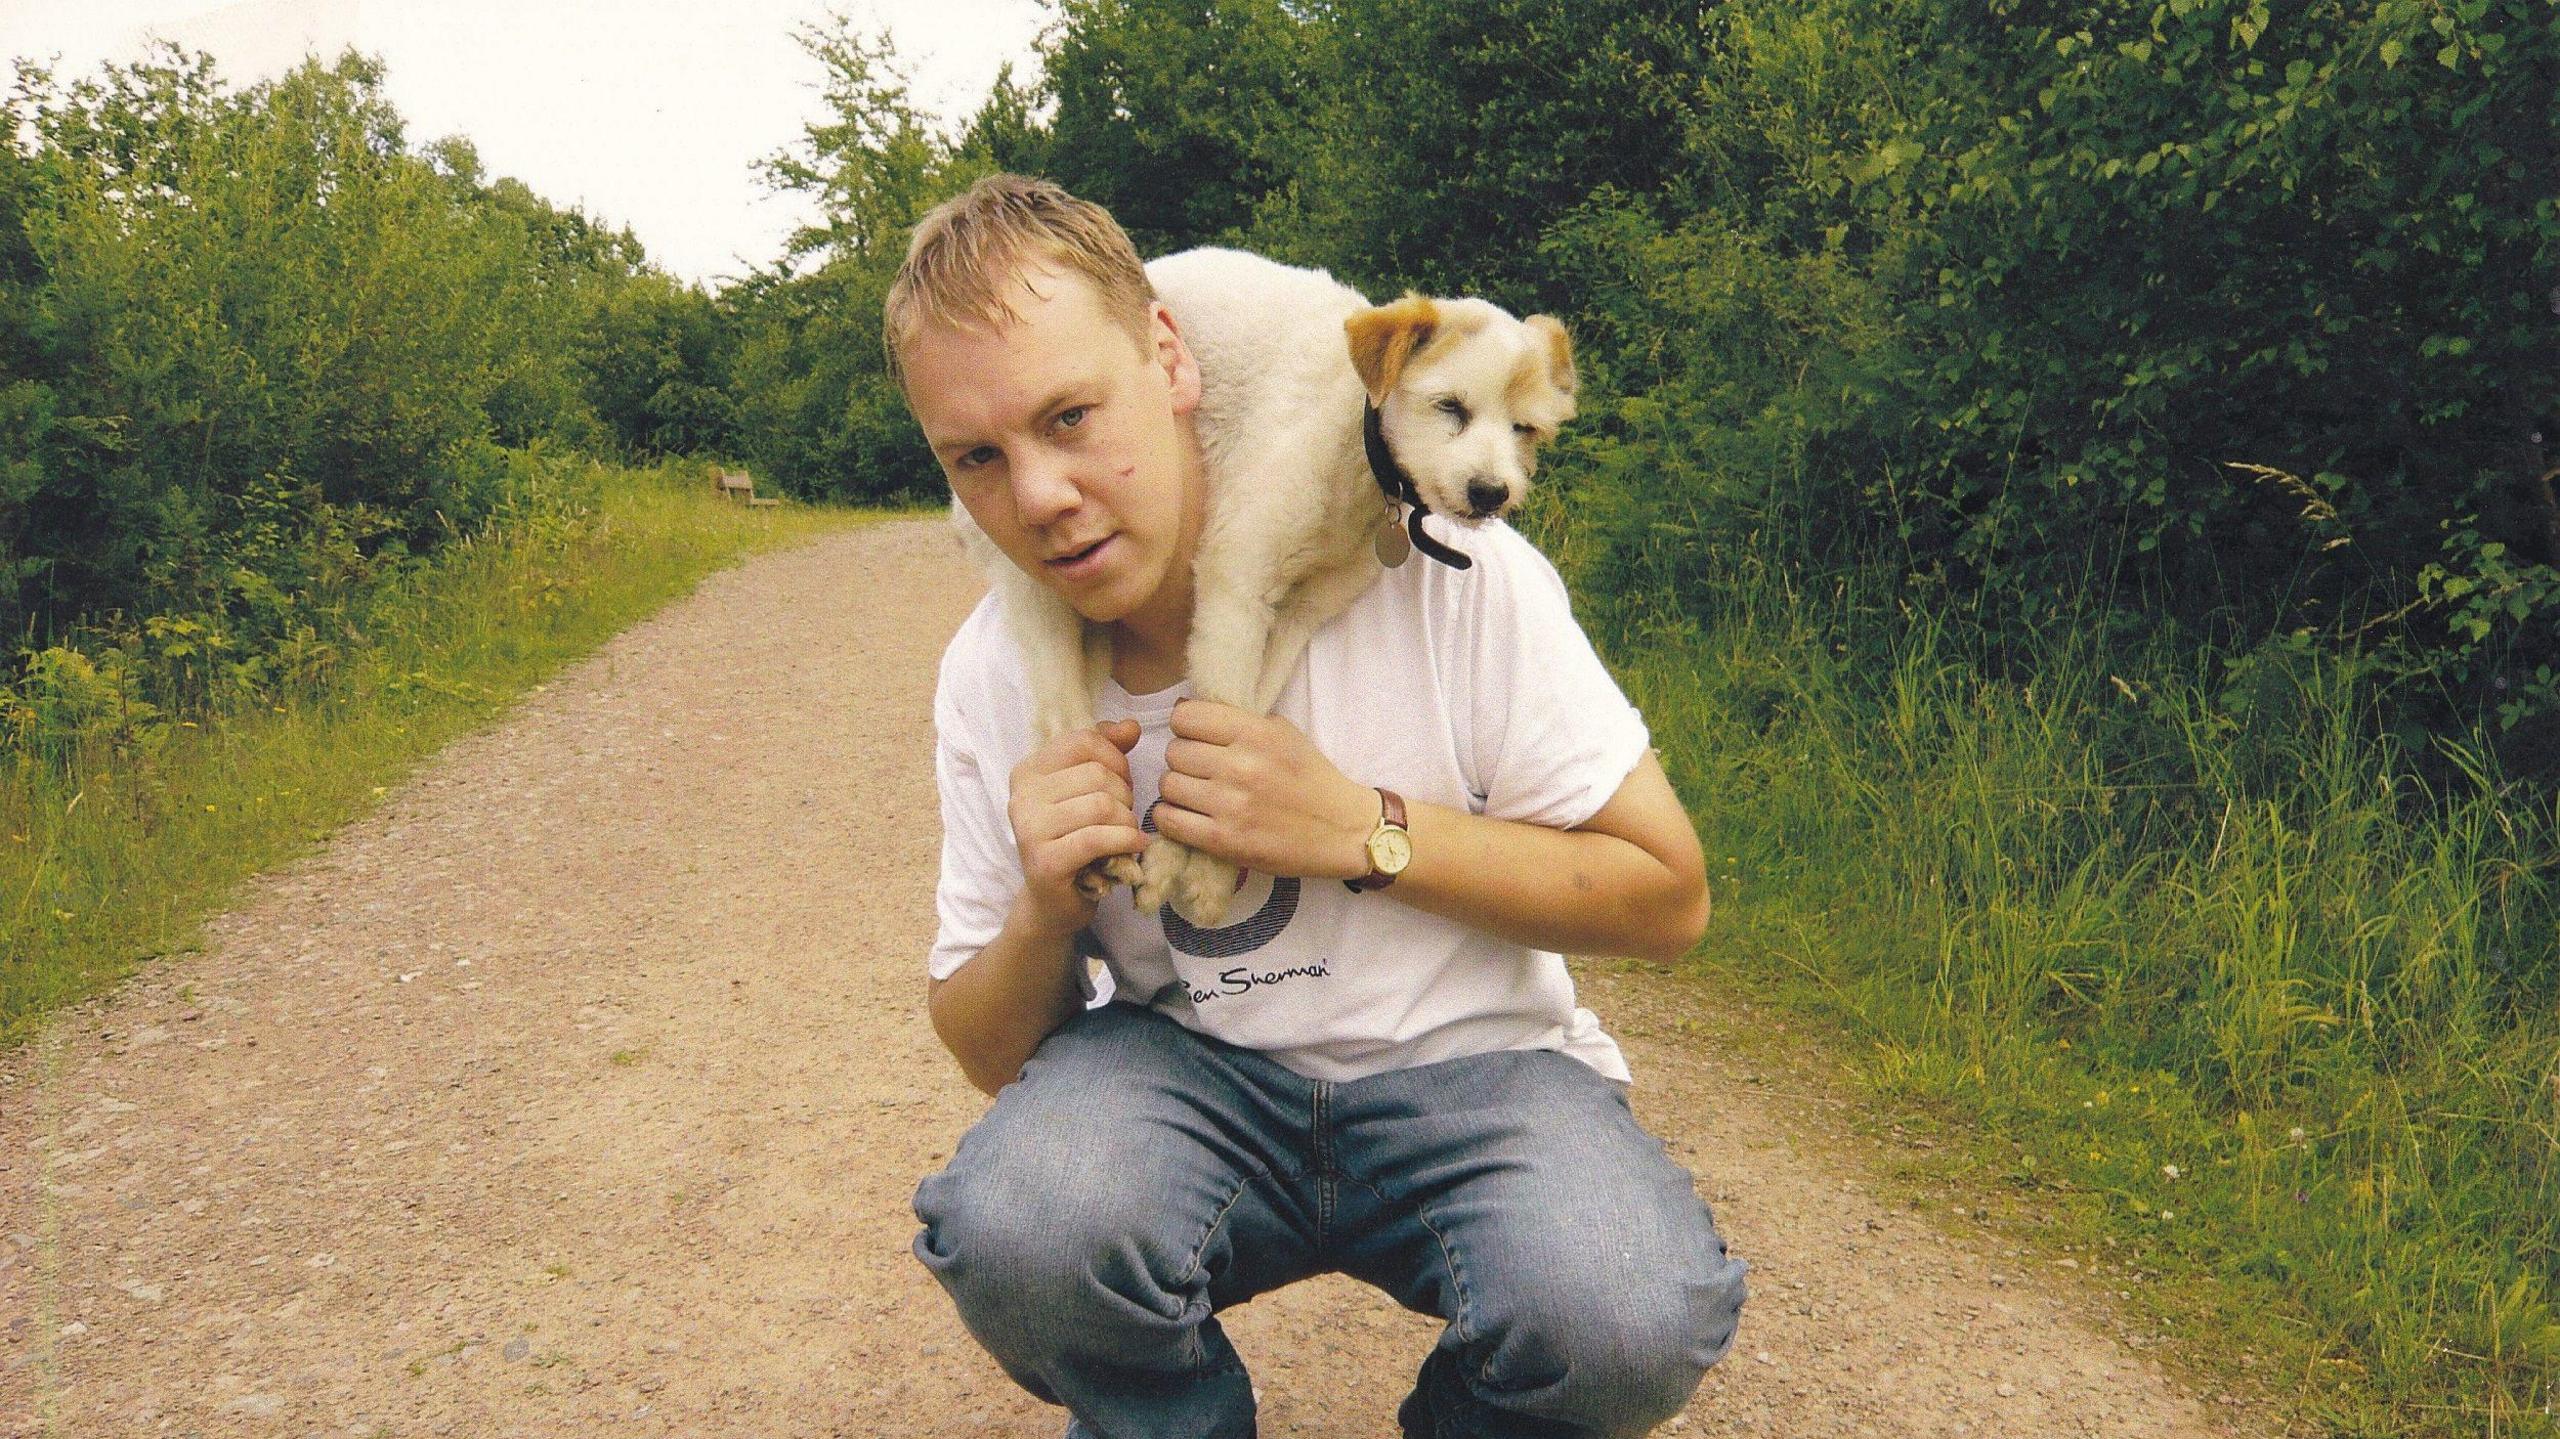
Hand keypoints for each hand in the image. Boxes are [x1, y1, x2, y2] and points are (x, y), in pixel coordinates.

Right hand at [1007, 719, 1146, 937]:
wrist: (1053, 903)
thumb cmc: (1075, 842)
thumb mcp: (1088, 791)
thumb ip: (1107, 752)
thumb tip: (1130, 726)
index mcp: (1028, 770)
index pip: (1085, 741)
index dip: (1116, 761)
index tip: (1119, 785)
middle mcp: (1021, 795)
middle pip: (1098, 774)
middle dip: (1125, 797)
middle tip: (1122, 819)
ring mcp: (1029, 828)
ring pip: (1103, 805)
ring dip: (1127, 823)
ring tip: (1124, 836)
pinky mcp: (1045, 861)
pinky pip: (1099, 837)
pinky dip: (1126, 841)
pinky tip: (1134, 848)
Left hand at [1154, 699, 1376, 881]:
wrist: (1343, 832)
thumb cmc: (1312, 780)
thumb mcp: (1284, 734)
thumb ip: (1239, 720)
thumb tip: (1185, 708)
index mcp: (1257, 733)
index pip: (1186, 717)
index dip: (1185, 726)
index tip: (1195, 736)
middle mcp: (1241, 766)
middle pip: (1174, 752)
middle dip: (1183, 759)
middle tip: (1199, 769)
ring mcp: (1230, 805)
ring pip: (1168, 785)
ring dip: (1177, 788)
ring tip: (1195, 793)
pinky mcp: (1224, 841)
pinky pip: (1168, 821)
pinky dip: (1169, 817)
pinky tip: (1185, 814)